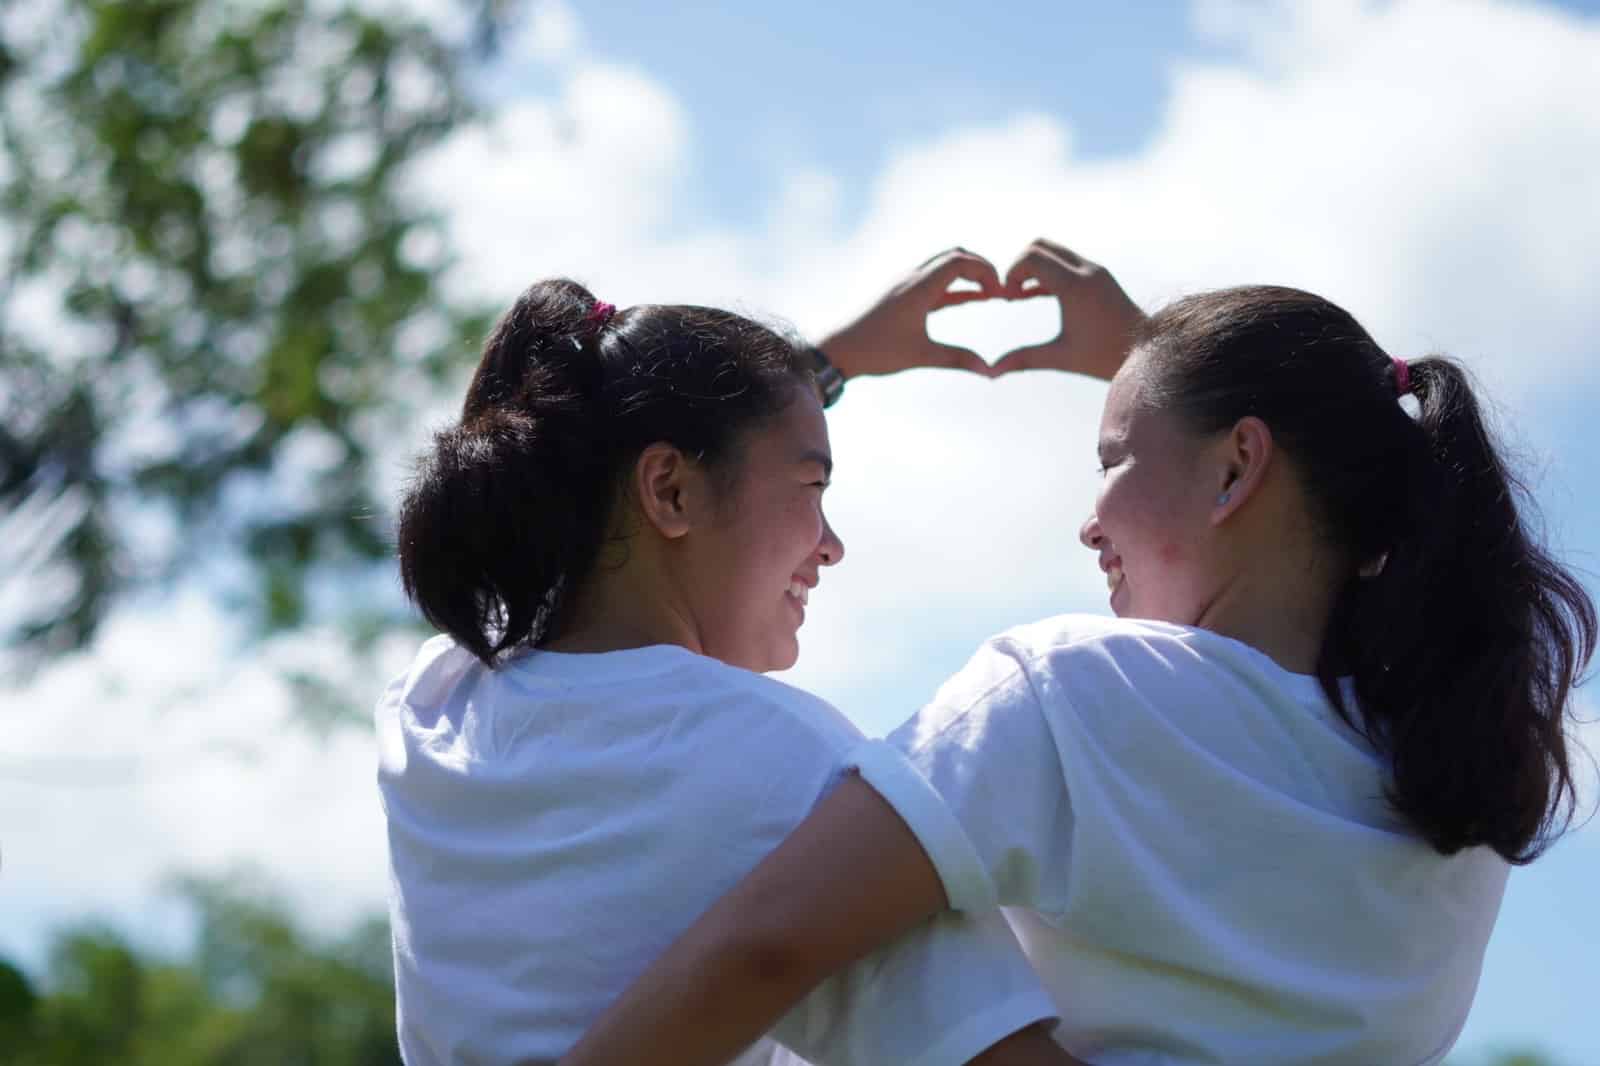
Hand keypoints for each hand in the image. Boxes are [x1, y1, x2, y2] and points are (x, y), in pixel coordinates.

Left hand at [816, 247, 1003, 379]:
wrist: (837, 349)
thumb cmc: (875, 351)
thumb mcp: (920, 356)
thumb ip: (956, 358)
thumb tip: (988, 370)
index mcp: (918, 287)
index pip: (959, 261)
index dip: (985, 270)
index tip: (1001, 291)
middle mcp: (911, 278)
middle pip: (952, 256)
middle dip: (980, 268)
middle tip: (1000, 289)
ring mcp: (904, 285)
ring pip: (942, 267)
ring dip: (967, 275)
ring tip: (990, 293)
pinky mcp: (900, 295)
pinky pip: (933, 282)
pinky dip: (954, 287)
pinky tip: (968, 299)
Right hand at [994, 238, 1144, 381]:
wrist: (1144, 352)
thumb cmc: (1103, 357)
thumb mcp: (1060, 358)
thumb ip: (1024, 359)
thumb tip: (991, 371)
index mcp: (1074, 286)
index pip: (1032, 257)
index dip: (1010, 273)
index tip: (1006, 298)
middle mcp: (1086, 271)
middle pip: (1040, 245)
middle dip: (1018, 265)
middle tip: (1009, 294)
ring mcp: (1094, 270)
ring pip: (1052, 251)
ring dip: (1031, 268)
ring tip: (1018, 297)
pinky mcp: (1098, 276)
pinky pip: (1064, 262)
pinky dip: (1045, 272)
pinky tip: (1032, 296)